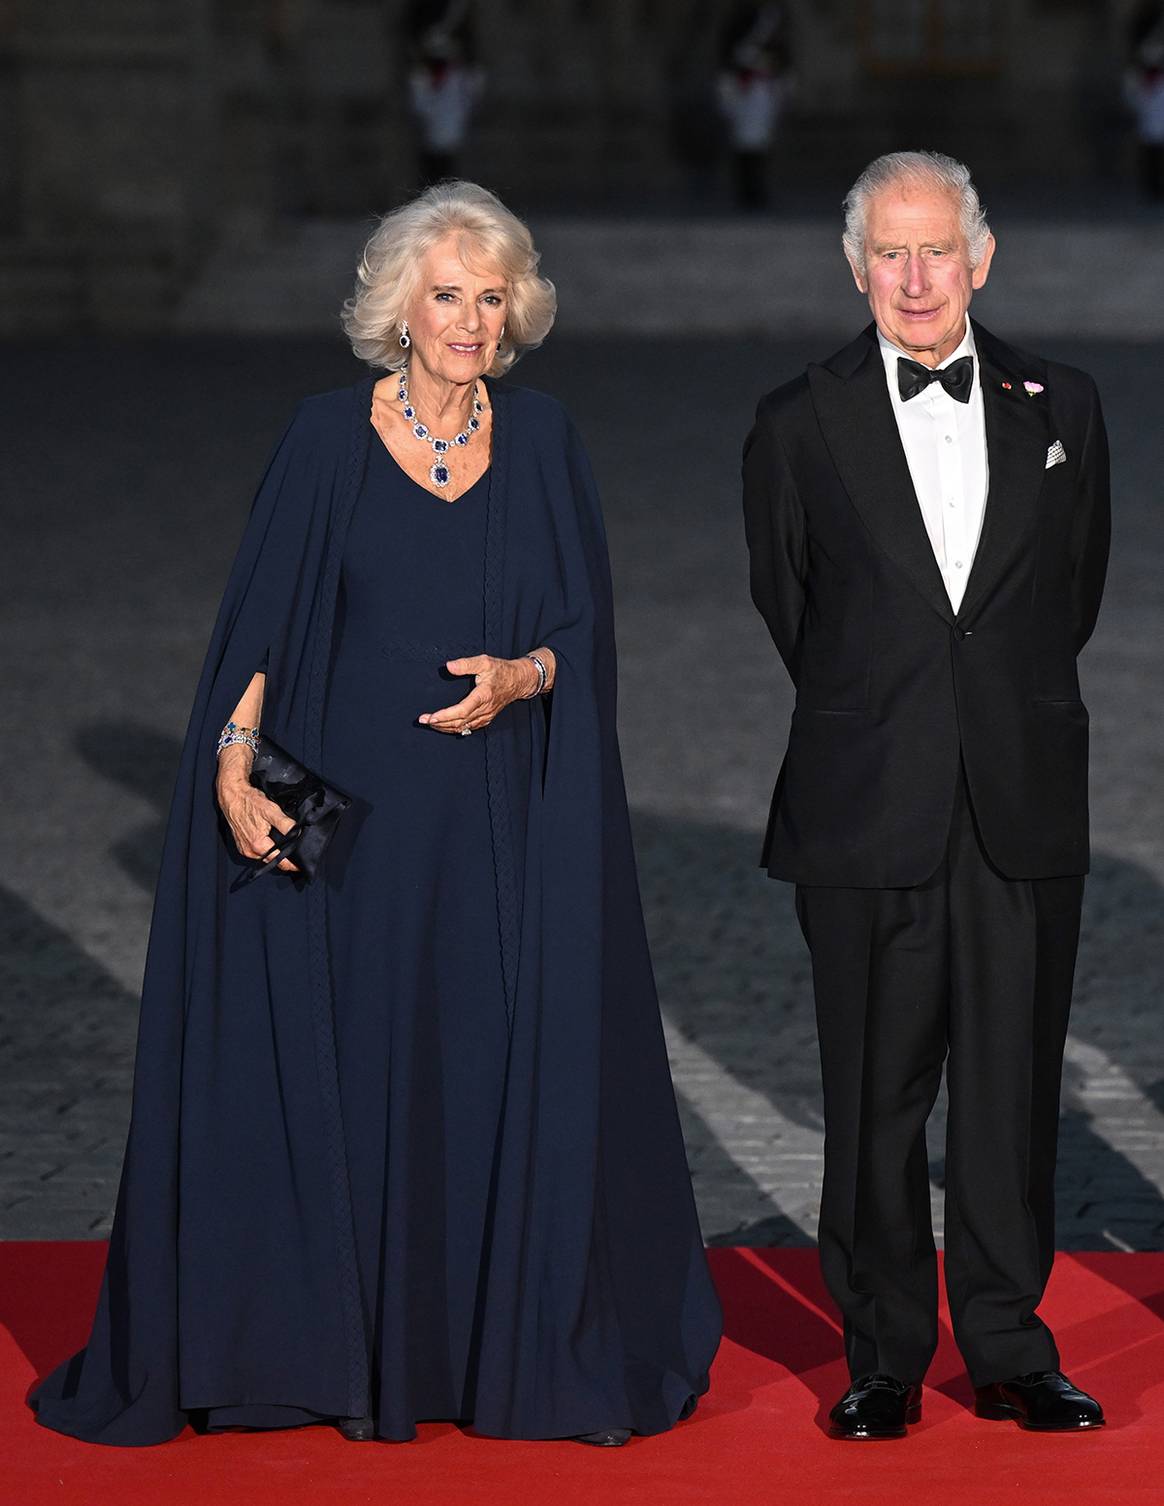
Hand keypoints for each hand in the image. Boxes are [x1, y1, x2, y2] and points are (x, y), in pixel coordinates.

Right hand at [216, 747, 298, 871]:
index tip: (300, 865)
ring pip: (264, 857)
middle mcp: (250, 850)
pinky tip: (272, 842)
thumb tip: (298, 834)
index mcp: (258, 845)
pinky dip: (266, 850)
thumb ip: (286, 825)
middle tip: (296, 855)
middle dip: (284, 859)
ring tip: (285, 848)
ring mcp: (244, 848)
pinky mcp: (242, 845)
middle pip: (272, 860)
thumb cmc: (249, 802)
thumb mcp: (271, 811)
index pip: (279, 861)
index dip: (291, 864)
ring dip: (274, 854)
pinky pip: (257, 852)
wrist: (233, 796)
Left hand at [418, 654, 539, 734]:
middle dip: (439, 723)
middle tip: (423, 720)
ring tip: (430, 724)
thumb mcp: (485, 661)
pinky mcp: (486, 718)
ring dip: (445, 727)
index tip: (431, 717)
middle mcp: (485, 709)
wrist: (519, 681)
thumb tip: (449, 666)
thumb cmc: (502, 670)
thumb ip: (466, 664)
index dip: (445, 715)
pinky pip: (469, 728)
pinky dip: (455, 729)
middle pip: (459, 722)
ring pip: (463, 727)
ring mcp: (486, 716)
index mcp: (483, 695)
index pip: (462, 710)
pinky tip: (445, 727)